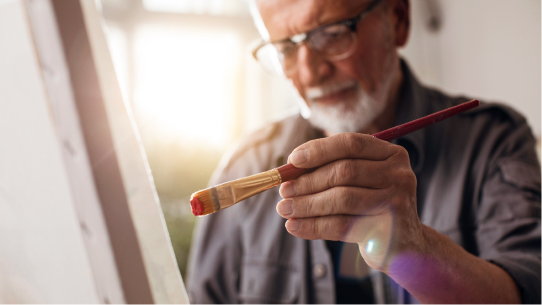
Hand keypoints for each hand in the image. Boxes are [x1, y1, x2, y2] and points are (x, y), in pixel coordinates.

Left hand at [277, 133, 424, 271]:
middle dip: (308, 181)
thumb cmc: (372, 207)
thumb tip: (289, 170)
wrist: (404, 246)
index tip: (292, 160)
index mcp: (392, 154)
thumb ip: (331, 170)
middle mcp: (399, 175)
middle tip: (283, 191)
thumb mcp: (359, 183)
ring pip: (341, 199)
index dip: (319, 150)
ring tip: (284, 209)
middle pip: (344, 171)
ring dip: (306, 204)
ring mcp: (396, 203)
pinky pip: (342, 226)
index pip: (351, 143)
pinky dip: (313, 226)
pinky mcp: (387, 231)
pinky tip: (294, 227)